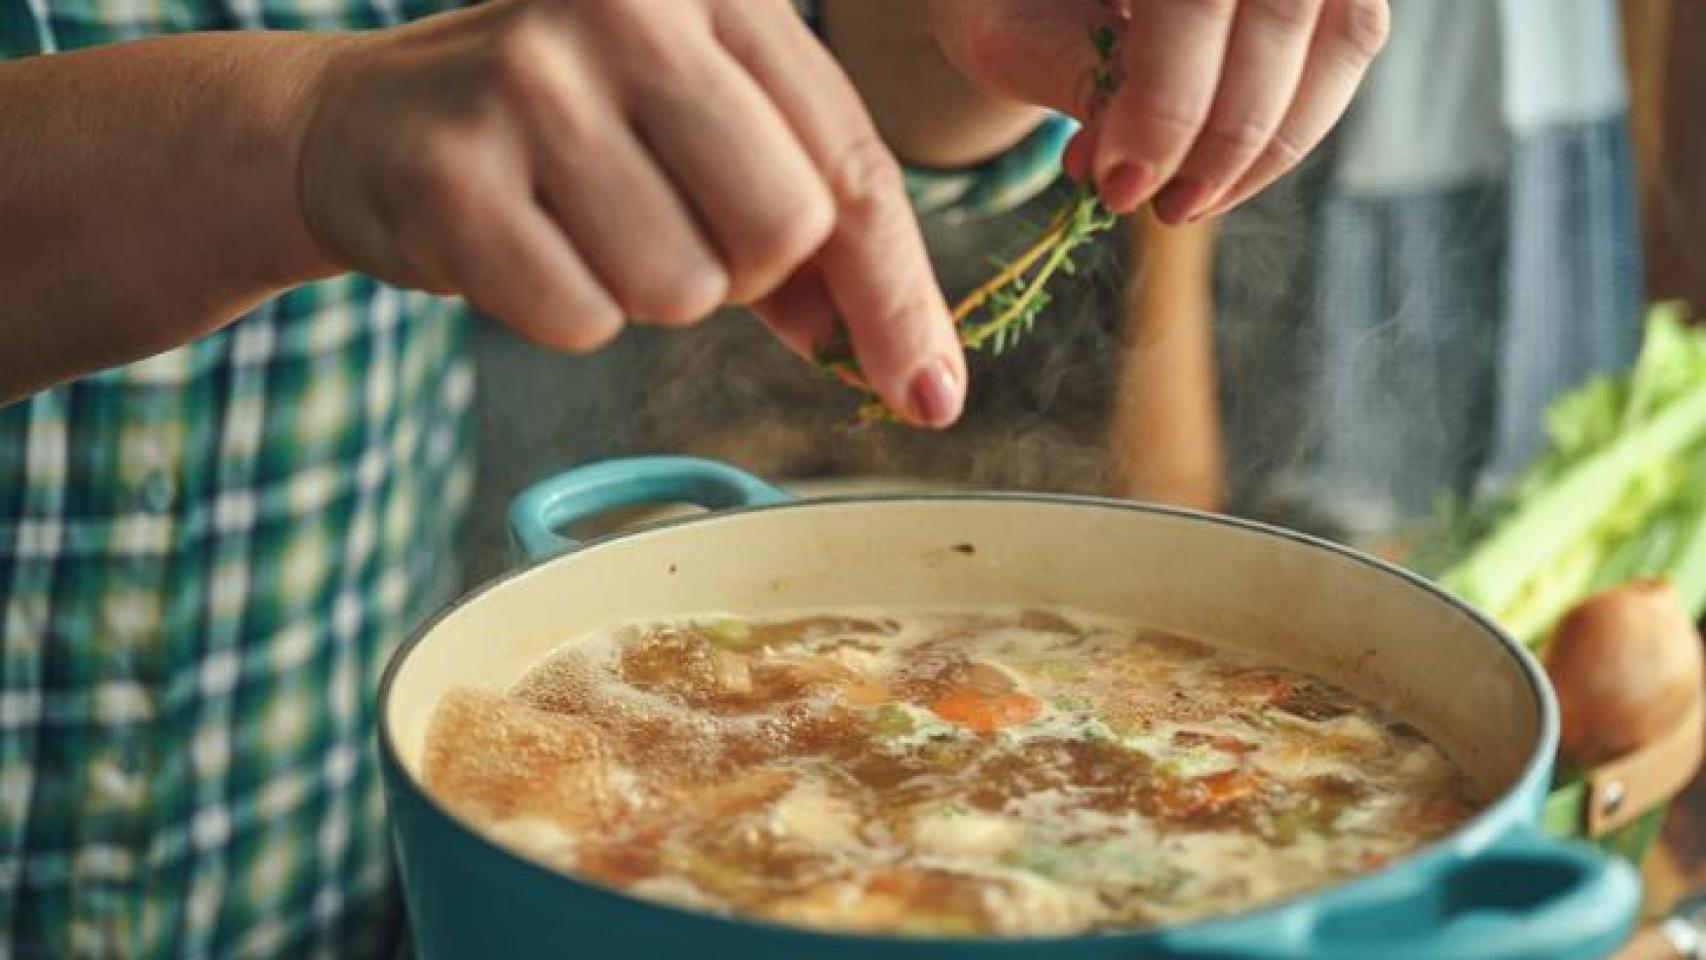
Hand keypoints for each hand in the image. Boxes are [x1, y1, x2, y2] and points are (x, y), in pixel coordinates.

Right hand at [297, 0, 966, 427]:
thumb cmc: (571, 139)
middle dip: (741, 275)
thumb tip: (913, 368)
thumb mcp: (704, 143)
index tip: (929, 394)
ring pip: (682, 289)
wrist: (366, 123)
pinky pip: (582, 318)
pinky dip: (565, 311)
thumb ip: (813, 236)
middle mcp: (630, 6)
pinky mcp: (451, 167)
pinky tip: (520, 243)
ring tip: (579, 224)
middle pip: (782, 231)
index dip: (898, 295)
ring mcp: (532, 79)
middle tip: (666, 229)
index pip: (853, 166)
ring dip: (645, 292)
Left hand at [929, 0, 1389, 222]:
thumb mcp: (1012, 26)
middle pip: (1280, 14)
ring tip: (1184, 203)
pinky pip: (1349, 48)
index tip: (1119, 183)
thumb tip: (1135, 168)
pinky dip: (1290, 127)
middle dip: (1220, 136)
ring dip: (1268, 145)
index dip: (1165, 101)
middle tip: (1157, 208)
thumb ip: (1072, 77)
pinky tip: (1217, 176)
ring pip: (1342, 36)